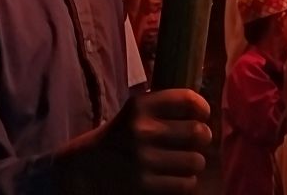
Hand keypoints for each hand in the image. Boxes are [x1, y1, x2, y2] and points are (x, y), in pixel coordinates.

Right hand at [57, 89, 210, 192]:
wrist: (83, 171)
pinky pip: (186, 184)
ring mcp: (144, 159)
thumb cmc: (116, 140)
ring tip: (182, 163)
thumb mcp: (133, 115)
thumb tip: (203, 111)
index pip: (188, 100)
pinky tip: (173, 179)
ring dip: (193, 164)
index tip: (201, 116)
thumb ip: (162, 110)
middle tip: (194, 143)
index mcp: (140, 106)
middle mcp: (142, 130)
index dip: (202, 109)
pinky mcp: (144, 186)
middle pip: (198, 132)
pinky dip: (184, 183)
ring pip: (196, 161)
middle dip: (201, 139)